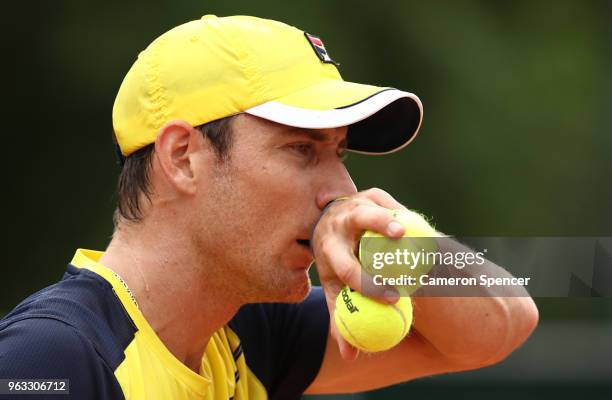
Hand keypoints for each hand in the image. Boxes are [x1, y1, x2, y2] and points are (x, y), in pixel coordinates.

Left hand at [311, 188, 407, 360]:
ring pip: (370, 209)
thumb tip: (351, 357)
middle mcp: (337, 225)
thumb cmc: (338, 265)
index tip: (394, 298)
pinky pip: (388, 203)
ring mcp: (353, 206)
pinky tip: (420, 227)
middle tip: (401, 256)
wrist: (330, 224)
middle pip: (354, 231)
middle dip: (373, 242)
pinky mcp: (370, 195)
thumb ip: (343, 319)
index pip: (346, 270)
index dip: (369, 285)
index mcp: (327, 251)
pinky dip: (402, 214)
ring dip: (386, 219)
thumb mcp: (336, 290)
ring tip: (406, 232)